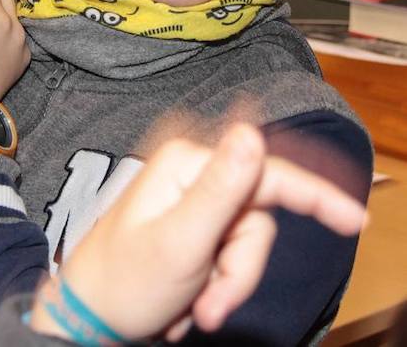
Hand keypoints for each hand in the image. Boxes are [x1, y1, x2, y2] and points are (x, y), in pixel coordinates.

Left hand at [30, 123, 365, 342]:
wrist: (89, 312)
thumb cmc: (127, 280)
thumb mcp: (182, 239)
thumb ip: (223, 187)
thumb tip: (253, 131)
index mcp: (187, 162)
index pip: (268, 172)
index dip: (315, 195)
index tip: (354, 219)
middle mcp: (191, 172)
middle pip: (258, 220)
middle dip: (241, 271)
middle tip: (210, 308)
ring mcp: (191, 199)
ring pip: (246, 244)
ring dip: (224, 286)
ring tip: (191, 308)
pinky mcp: (191, 223)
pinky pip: (227, 256)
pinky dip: (213, 285)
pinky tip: (183, 299)